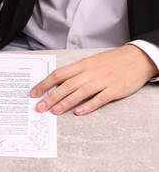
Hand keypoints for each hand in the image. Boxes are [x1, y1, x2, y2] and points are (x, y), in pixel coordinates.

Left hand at [30, 45, 158, 114]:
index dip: (44, 84)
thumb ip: (75, 73)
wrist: (137, 58)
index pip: (59, 74)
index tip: (33, 93)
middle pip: (67, 85)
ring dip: (66, 102)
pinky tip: (78, 113)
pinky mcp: (114, 90)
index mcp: (83, 65)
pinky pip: (100, 99)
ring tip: (54, 111)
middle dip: (51, 97)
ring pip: (81, 92)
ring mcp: (103, 81)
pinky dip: (88, 106)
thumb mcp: (91, 62)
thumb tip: (56, 84)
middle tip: (39, 107)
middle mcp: (90, 72)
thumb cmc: (111, 61)